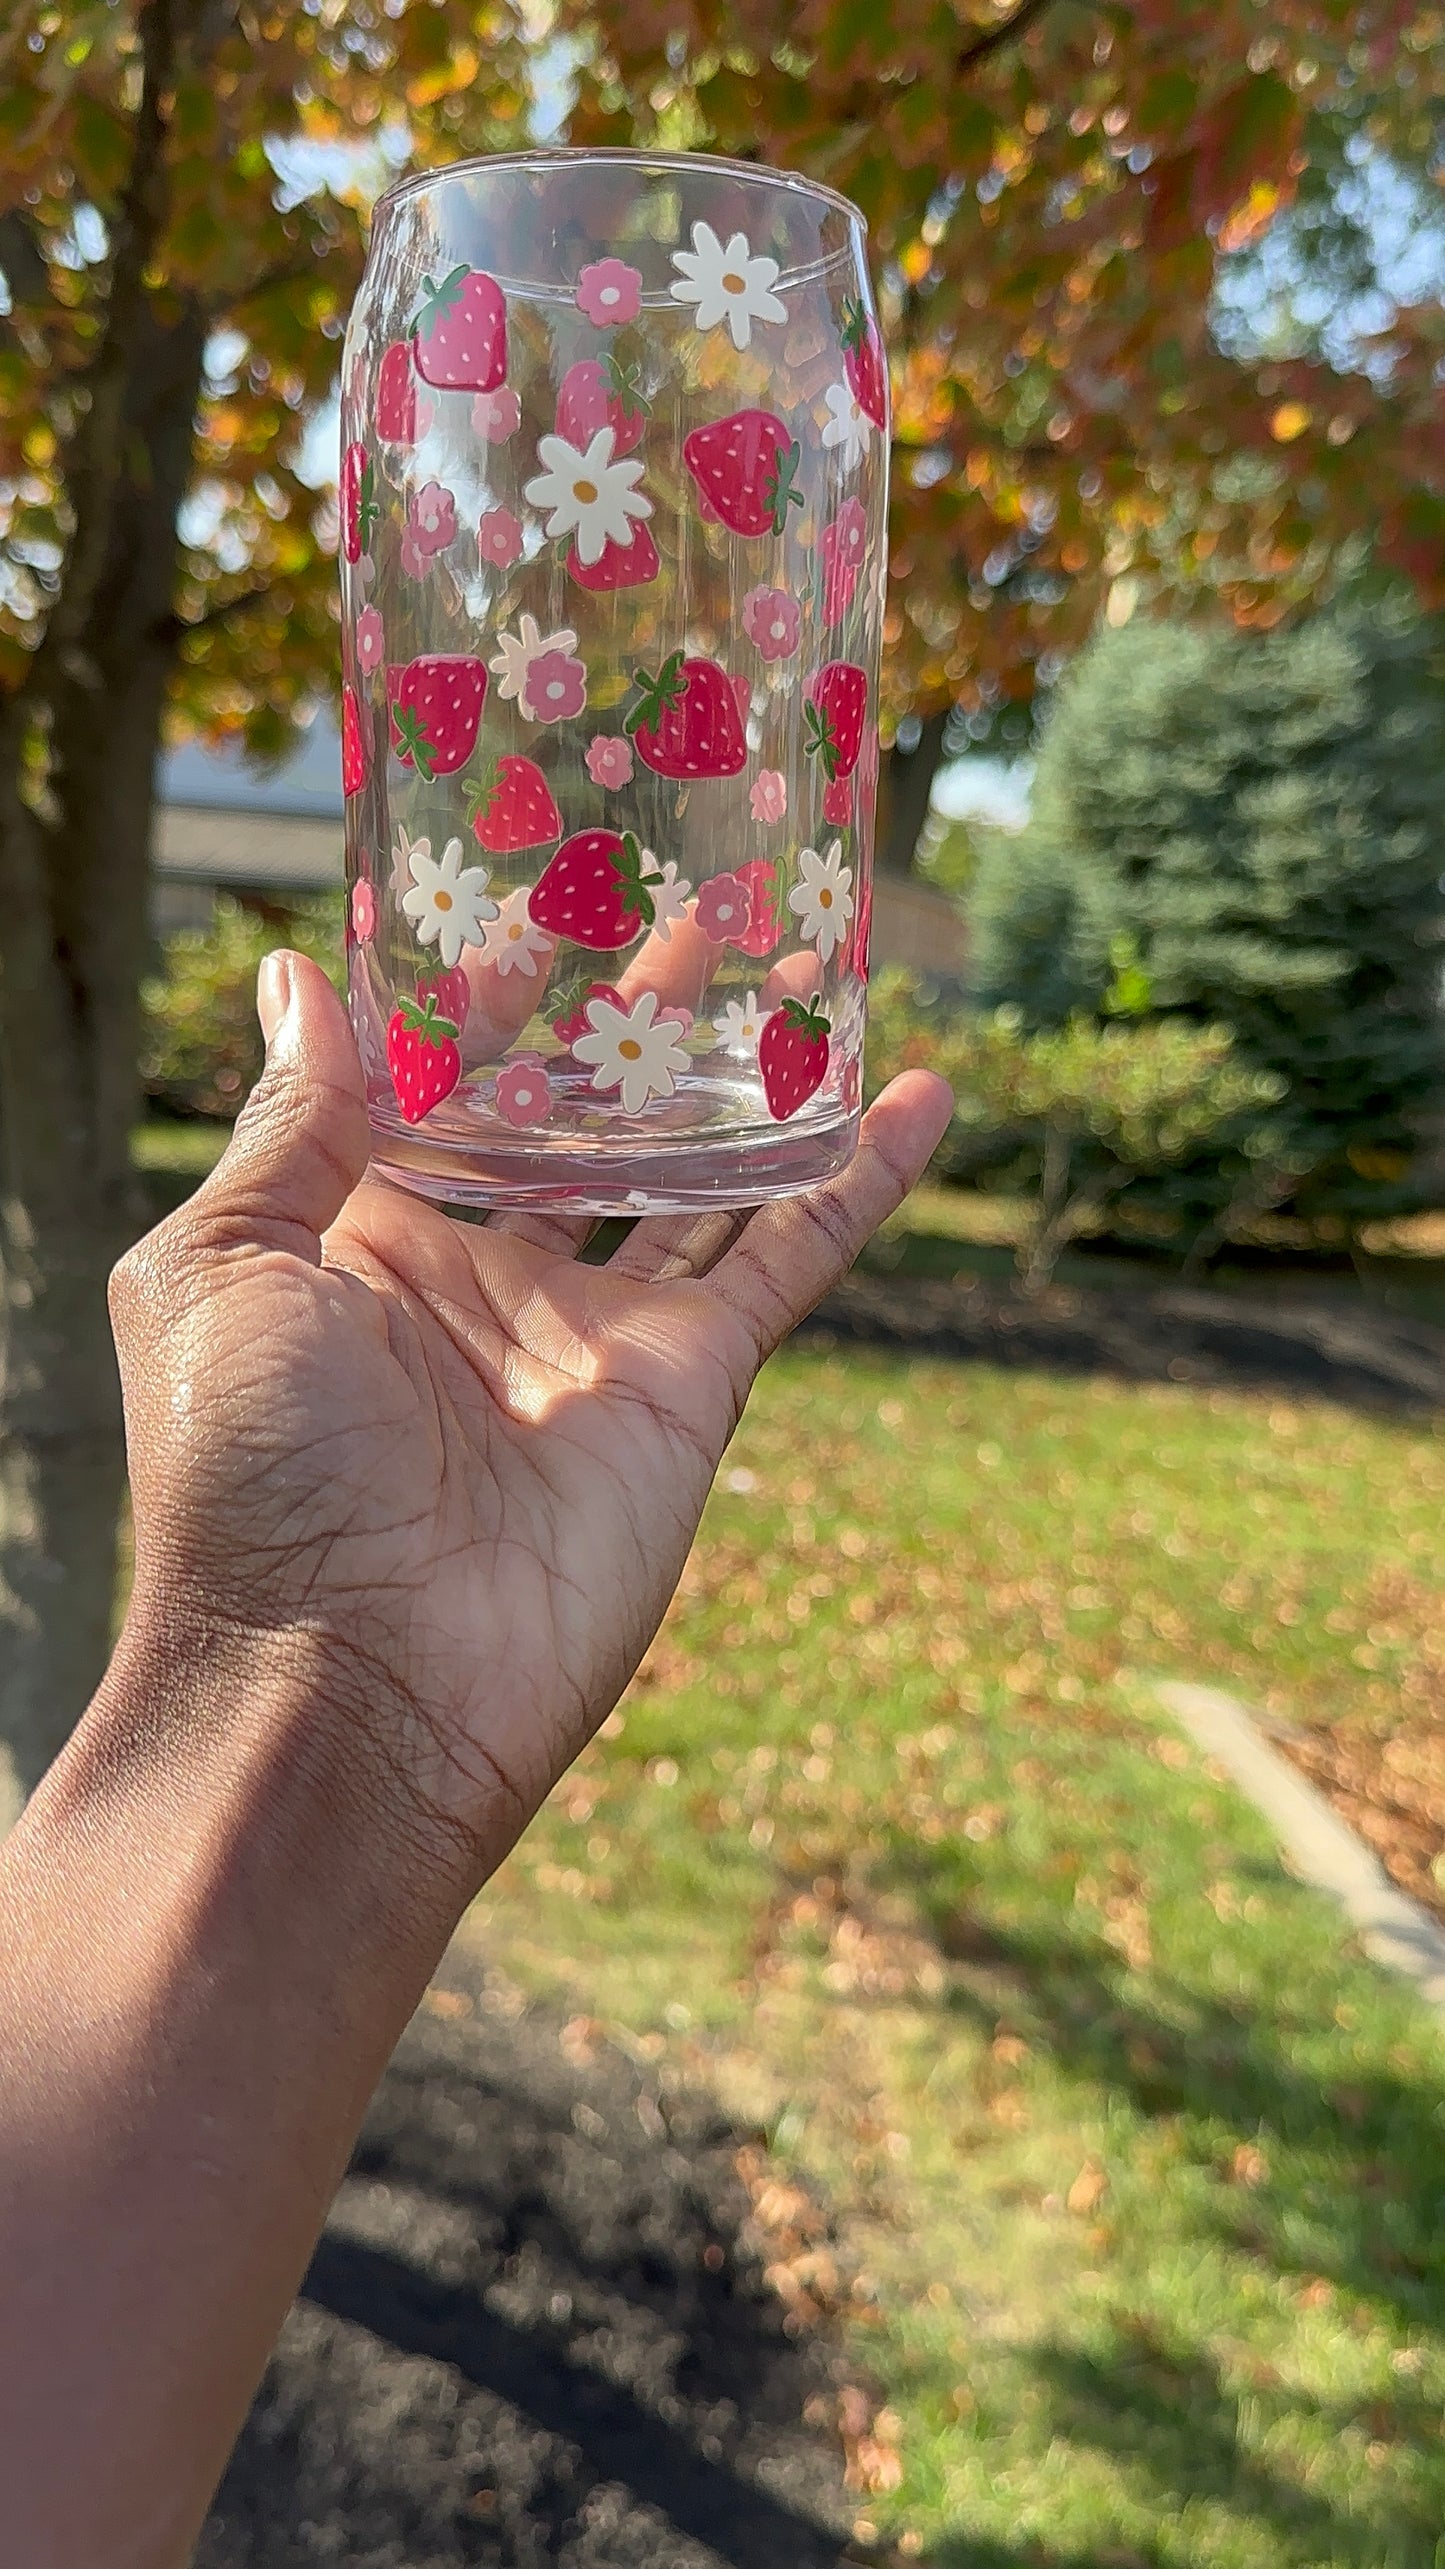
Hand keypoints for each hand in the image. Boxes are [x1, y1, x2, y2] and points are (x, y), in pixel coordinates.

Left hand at [109, 954, 950, 1880]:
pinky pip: (785, 1261)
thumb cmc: (248, 1480)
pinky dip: (854, 1183)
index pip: (437, 1083)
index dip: (487, 991)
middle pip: (575, 1112)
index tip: (541, 885)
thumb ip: (287, 1124)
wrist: (349, 1688)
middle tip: (698, 898)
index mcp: (354, 1238)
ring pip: (688, 1173)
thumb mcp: (219, 1270)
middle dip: (629, 1014)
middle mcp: (478, 1274)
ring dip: (744, 1079)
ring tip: (803, 968)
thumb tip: (305, 977)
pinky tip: (914, 1098)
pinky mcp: (686, 1387)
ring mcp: (589, 1331)